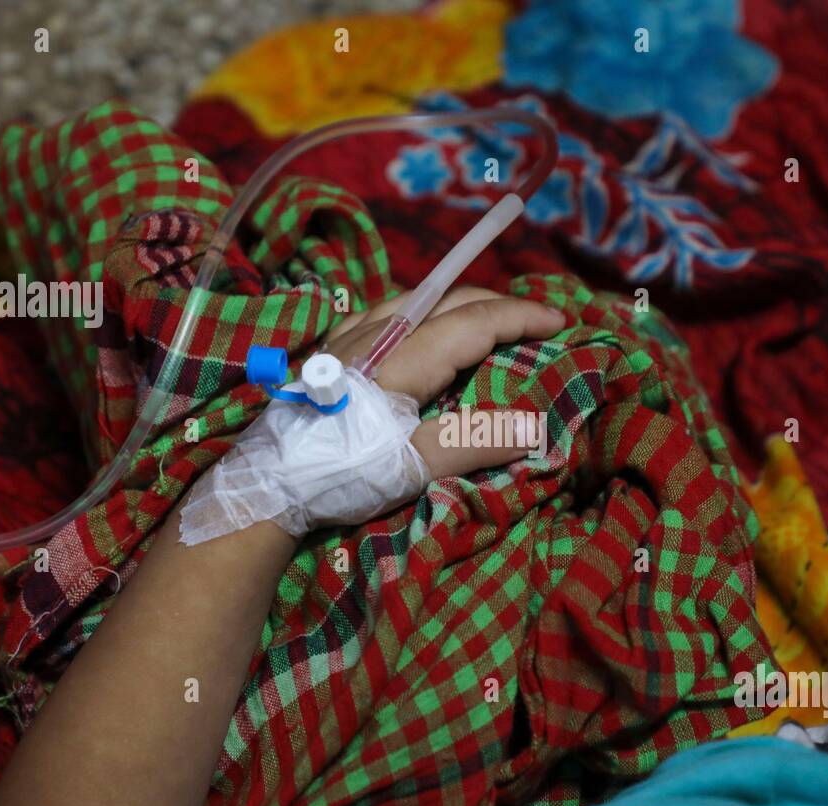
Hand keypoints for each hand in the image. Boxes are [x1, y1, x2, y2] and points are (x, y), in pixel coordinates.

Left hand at [324, 286, 565, 478]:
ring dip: (458, 305)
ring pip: (415, 300)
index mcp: (402, 355)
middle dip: (497, 305)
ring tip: (486, 323)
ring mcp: (347, 338)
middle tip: (534, 322)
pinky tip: (419, 333)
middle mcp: (376, 332)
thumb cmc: (338, 474)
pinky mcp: (328, 353)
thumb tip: (535, 426)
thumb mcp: (409, 466)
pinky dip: (420, 315)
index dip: (521, 316)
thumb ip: (472, 442)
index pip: (475, 320)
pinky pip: (385, 314)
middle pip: (448, 299)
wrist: (267, 484)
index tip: (560, 322)